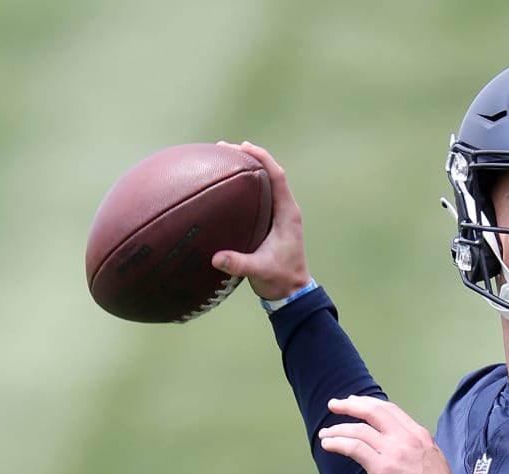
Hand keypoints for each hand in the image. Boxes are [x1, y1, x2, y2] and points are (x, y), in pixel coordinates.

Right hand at [210, 141, 310, 301]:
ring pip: (265, 183)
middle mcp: (285, 210)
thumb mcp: (259, 271)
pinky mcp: (271, 222)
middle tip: (225, 148)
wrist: (291, 293)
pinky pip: (259, 196)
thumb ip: (239, 263)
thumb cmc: (280, 280)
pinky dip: (245, 186)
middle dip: (250, 157)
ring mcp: (279, 215)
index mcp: (287, 214)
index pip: (277, 176)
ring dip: (247, 169)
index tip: (244, 146)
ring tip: (224, 159)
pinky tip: (228, 186)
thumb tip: (217, 258)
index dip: (262, 158)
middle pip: (270, 173)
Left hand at [317, 396, 463, 473]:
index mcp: (418, 434)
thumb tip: (400, 447)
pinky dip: (338, 443)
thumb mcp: (432, 458)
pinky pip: (354, 448)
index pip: (389, 410)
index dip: (368, 403)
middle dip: (349, 405)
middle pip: (373, 410)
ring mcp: (393, 451)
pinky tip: (329, 445)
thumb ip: (415, 448)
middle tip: (333, 405)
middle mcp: (406, 437)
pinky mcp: (382, 468)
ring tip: (325, 434)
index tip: (354, 402)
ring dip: (337, 429)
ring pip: (359, 430)